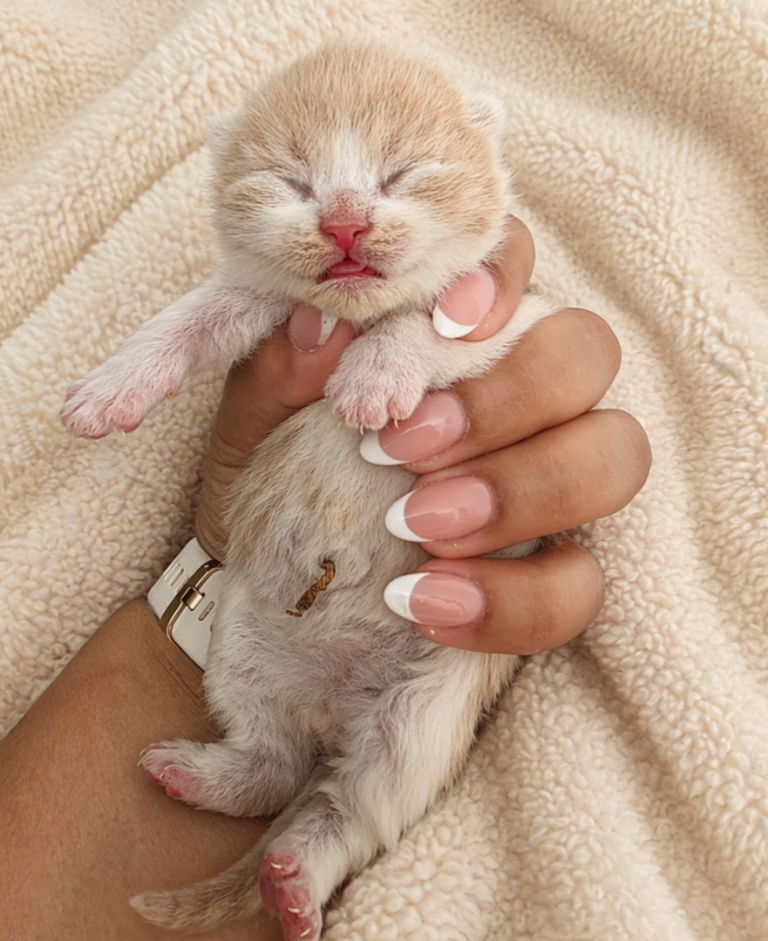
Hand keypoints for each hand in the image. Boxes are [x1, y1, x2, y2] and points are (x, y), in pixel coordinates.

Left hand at [196, 218, 650, 654]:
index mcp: (451, 336)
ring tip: (416, 526)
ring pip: (616, 454)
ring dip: (523, 487)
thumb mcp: (252, 426)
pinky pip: (579, 584)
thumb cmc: (268, 481)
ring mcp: (550, 482)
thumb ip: (279, 373)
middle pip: (585, 352)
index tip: (444, 322)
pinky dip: (513, 597)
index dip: (499, 279)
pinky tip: (423, 603)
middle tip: (403, 449)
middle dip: (505, 396)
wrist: (265, 590)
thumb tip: (322, 323)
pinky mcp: (551, 573)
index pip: (513, 264)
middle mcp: (521, 397)